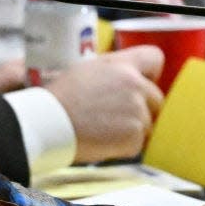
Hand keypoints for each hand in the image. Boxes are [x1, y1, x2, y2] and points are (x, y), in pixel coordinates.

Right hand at [46, 47, 163, 162]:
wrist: (48, 124)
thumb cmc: (61, 97)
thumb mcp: (88, 69)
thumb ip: (115, 69)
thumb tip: (130, 75)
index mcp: (123, 64)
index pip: (154, 59)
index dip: (149, 73)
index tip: (140, 83)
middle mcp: (135, 85)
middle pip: (156, 98)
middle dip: (141, 107)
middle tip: (113, 115)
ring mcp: (137, 111)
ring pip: (147, 123)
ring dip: (131, 129)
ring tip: (103, 129)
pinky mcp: (134, 137)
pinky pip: (137, 143)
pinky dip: (123, 147)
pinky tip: (102, 141)